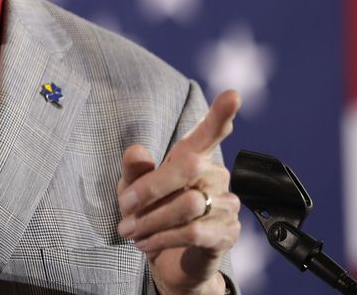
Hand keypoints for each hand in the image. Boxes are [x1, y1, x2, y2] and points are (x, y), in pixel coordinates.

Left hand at [116, 90, 242, 294]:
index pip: (209, 133)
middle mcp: (215, 175)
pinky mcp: (227, 233)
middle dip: (149, 188)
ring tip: (130, 232)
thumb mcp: (132, 191)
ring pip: (188, 203)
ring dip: (151, 220)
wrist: (166, 262)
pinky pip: (193, 231)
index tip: (232, 95)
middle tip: (124, 208)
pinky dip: (162, 239)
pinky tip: (146, 244)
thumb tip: (136, 150)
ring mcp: (226, 204)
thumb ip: (134, 171)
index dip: (220, 114)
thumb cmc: (151, 216)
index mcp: (193, 158)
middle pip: (188, 166)